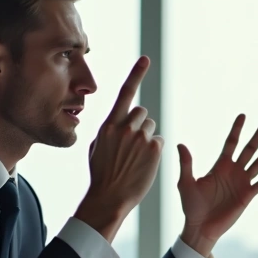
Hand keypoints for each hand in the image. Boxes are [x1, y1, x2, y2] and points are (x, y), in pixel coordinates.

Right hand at [74, 56, 163, 242]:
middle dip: (139, 125)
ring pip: (151, 127)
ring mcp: (140, 137)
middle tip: (131, 146)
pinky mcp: (154, 148)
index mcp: (109, 124)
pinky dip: (154, 151)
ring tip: (135, 158)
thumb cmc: (102, 174)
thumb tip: (120, 120)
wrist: (109, 197)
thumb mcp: (98, 147)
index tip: (147, 59)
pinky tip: (144, 163)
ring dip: (147, 138)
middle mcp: (125, 127)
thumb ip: (110, 129)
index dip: (136, 74)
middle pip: (142, 113)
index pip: (126, 93)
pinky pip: (159, 141)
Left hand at [178, 114, 257, 257]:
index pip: (231, 143)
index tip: (243, 115)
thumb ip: (186, 164)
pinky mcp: (247, 196)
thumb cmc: (191, 205)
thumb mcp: (186, 183)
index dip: (237, 129)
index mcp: (220, 166)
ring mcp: (242, 183)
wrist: (200, 227)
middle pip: (249, 149)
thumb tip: (180, 144)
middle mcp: (233, 171)